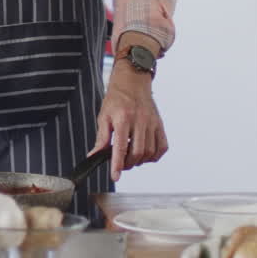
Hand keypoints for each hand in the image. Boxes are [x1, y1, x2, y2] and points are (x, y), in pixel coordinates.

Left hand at [89, 59, 167, 181]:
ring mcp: (152, 123)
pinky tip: (145, 154)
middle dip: (128, 164)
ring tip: (131, 158)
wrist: (132, 81)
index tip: (115, 176)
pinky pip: (162, 147)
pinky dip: (154, 156)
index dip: (117, 165)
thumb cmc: (116, 98)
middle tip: (121, 164)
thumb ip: (101, 138)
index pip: (121, 148)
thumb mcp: (103, 116)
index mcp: (123, 118)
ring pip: (149, 153)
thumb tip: (94, 155)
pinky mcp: (160, 124)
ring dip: (140, 161)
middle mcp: (139, 121)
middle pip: (137, 153)